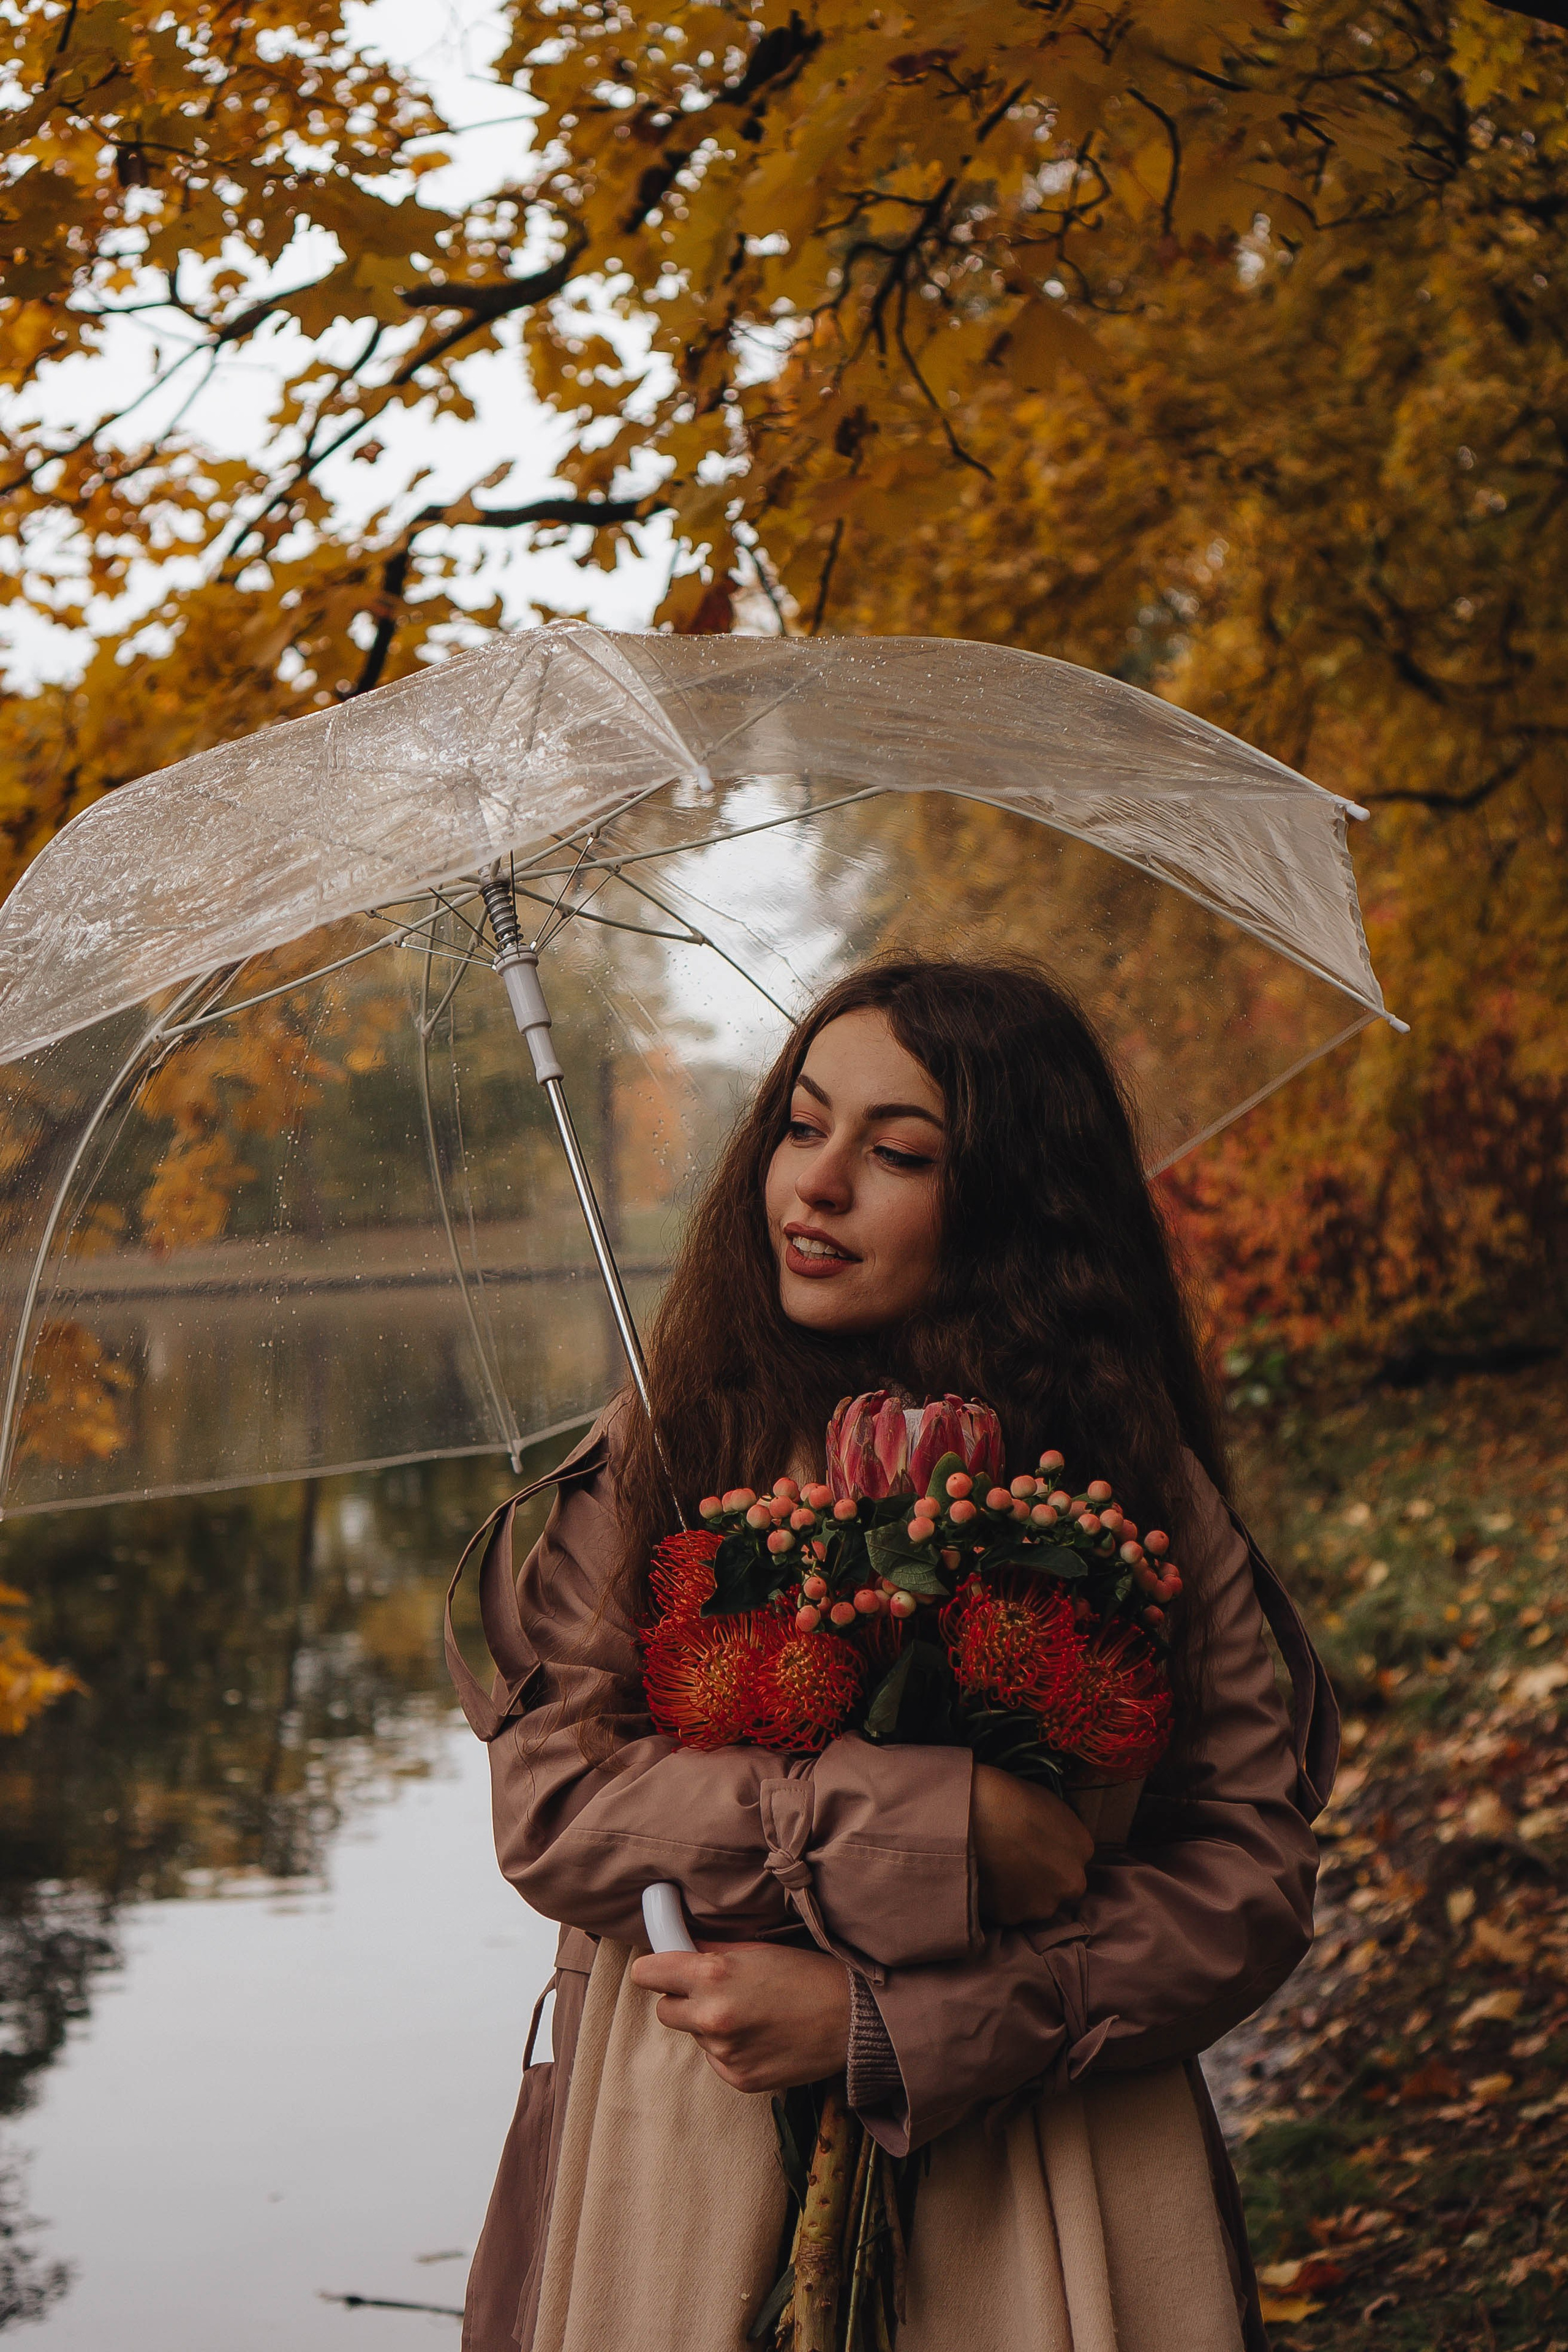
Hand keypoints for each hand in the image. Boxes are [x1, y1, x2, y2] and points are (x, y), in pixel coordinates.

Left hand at [628, 1941, 849, 2092]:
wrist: (852, 2020)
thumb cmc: (807, 1975)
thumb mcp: (757, 1949)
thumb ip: (713, 1950)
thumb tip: (682, 1948)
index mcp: (713, 1976)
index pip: (647, 1974)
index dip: (654, 1969)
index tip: (661, 1970)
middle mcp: (712, 2018)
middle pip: (665, 2010)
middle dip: (682, 2000)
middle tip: (715, 1992)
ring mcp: (724, 2053)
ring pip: (695, 2036)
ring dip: (711, 2026)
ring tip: (753, 2014)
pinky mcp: (739, 2079)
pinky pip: (717, 2060)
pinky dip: (731, 2049)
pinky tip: (762, 2037)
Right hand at [969, 1763, 1093, 1926]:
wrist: (974, 1813)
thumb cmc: (1010, 1797)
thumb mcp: (1050, 1805)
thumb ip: (1060, 1832)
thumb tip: (1052, 1842)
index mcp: (1082, 1849)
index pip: (1074, 1859)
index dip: (1053, 1854)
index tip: (1035, 1848)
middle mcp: (1071, 1882)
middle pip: (1060, 1885)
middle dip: (1043, 1878)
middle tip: (1016, 1862)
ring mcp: (1043, 1903)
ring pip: (1035, 1903)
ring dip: (1022, 1892)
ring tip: (997, 1870)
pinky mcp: (1013, 1916)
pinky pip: (1008, 1910)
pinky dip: (999, 1899)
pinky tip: (986, 1879)